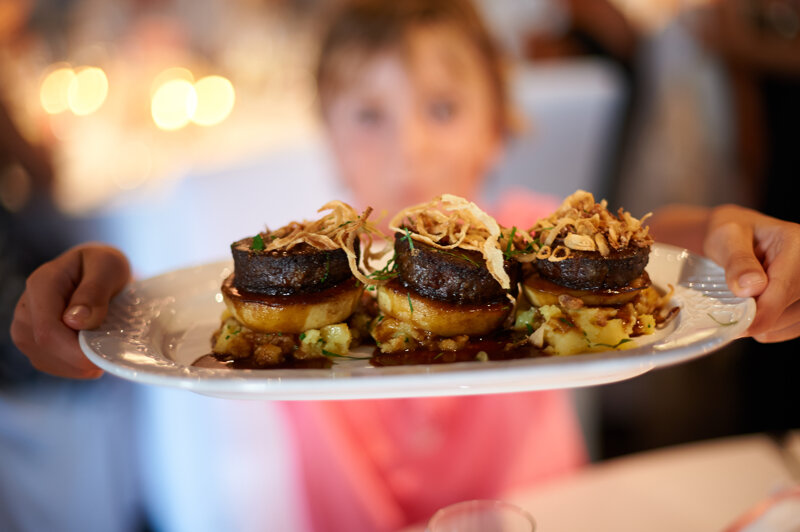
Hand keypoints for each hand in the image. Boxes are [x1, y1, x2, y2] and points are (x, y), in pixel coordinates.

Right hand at [10, 243, 130, 378]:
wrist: (97, 272)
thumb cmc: (104, 267)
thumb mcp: (108, 266)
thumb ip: (94, 291)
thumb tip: (74, 321)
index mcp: (42, 284)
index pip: (47, 329)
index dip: (74, 350)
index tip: (104, 355)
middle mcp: (26, 307)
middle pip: (44, 347)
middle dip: (80, 359)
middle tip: (111, 353)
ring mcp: (25, 327)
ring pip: (46, 361)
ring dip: (78, 365)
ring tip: (103, 350)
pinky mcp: (33, 342)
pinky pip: (51, 365)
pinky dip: (74, 367)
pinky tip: (91, 356)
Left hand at [702, 205, 799, 342]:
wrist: (739, 237)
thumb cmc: (731, 234)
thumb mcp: (725, 238)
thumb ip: (737, 261)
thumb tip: (750, 287)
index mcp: (797, 243)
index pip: (786, 287)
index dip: (762, 313)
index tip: (739, 328)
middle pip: (793, 309)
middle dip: (760, 318)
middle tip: (729, 317)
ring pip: (795, 322)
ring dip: (765, 325)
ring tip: (741, 308)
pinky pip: (795, 327)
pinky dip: (772, 328)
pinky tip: (755, 316)